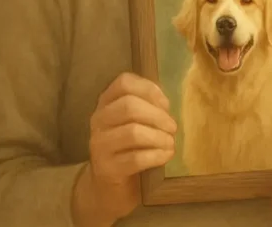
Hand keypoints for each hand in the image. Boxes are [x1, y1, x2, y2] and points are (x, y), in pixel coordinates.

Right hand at [72, 72, 176, 226]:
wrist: (107, 189)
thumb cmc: (126, 150)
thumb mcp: (132, 124)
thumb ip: (145, 108)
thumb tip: (165, 105)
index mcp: (105, 103)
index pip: (124, 82)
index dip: (149, 89)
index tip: (166, 104)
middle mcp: (98, 120)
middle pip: (129, 106)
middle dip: (157, 116)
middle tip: (173, 127)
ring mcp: (100, 144)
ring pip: (133, 132)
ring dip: (159, 137)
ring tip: (170, 144)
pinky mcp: (107, 168)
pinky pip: (136, 158)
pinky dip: (156, 156)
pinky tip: (165, 156)